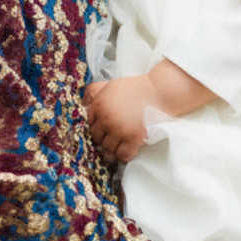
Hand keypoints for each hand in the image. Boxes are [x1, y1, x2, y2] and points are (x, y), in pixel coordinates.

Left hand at [84, 61, 219, 162]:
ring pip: (108, 149)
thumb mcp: (110, 85)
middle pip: (96, 138)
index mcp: (99, 105)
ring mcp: (120, 131)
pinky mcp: (134, 140)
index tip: (105, 124)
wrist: (158, 92)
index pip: (89, 123)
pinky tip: (128, 147)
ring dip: (113, 146)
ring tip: (121, 140)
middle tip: (113, 133)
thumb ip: (94, 91)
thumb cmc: (134, 88)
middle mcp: (107, 119)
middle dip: (104, 136)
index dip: (97, 124)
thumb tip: (82, 103)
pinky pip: (122, 156)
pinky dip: (124, 154)